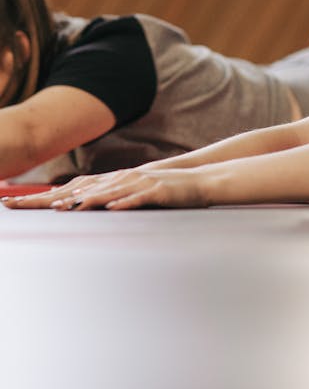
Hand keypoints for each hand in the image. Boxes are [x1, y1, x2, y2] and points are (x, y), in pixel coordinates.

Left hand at [1, 166, 211, 210]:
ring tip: (66, 207)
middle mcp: (123, 180)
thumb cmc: (166, 191)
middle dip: (57, 198)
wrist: (198, 181)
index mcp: (115, 182)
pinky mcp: (156, 192)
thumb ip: (114, 198)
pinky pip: (137, 198)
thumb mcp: (135, 193)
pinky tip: (111, 207)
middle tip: (35, 207)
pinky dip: (123, 202)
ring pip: (108, 193)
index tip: (29, 205)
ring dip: (87, 200)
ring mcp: (139, 185)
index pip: (77, 190)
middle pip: (85, 189)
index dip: (52, 197)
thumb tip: (91, 206)